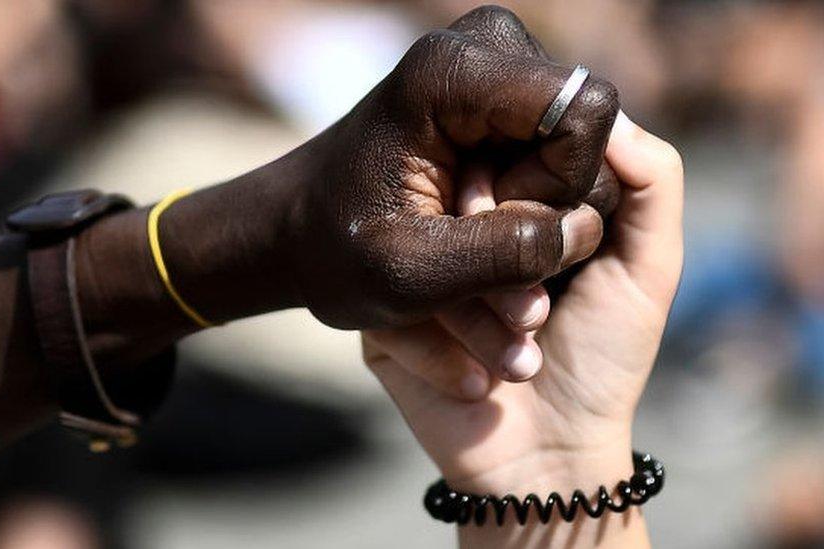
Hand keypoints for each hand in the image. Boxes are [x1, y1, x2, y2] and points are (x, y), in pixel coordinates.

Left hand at [78, 7, 621, 352]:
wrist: (297, 227)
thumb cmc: (338, 250)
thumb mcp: (411, 273)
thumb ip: (505, 255)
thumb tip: (584, 230)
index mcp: (453, 71)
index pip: (583, 109)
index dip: (560, 184)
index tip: (493, 222)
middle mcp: (484, 45)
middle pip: (586, 124)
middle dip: (545, 198)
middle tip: (470, 236)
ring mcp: (494, 65)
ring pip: (574, 143)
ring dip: (532, 206)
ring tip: (463, 233)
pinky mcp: (498, 94)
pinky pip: (553, 149)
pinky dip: (522, 197)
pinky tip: (469, 222)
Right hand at [362, 114, 682, 543]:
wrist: (548, 455)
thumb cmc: (602, 360)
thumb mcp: (649, 268)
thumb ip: (653, 185)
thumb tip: (612, 114)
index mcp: (522, 209)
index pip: (509, 152)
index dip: (532, 184)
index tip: (557, 233)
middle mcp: (467, 234)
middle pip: (457, 189)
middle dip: (504, 243)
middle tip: (539, 309)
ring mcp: (421, 274)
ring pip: (421, 242)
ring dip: (481, 304)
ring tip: (524, 348)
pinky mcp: (387, 319)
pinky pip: (392, 303)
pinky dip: (444, 343)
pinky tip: (484, 380)